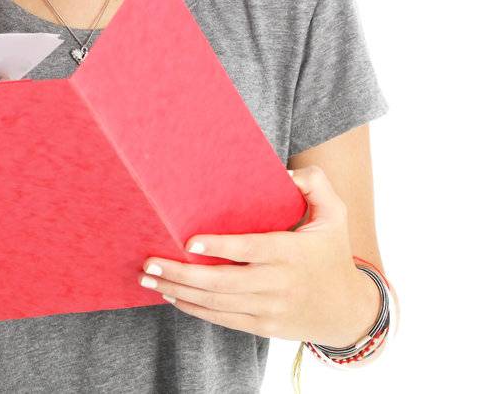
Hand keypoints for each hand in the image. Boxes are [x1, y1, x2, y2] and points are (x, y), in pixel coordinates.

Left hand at [137, 166, 380, 345]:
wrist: (348, 311)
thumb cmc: (333, 253)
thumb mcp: (335, 214)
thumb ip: (314, 184)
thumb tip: (284, 172)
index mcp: (292, 253)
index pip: (251, 250)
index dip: (220, 248)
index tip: (189, 241)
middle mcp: (278, 283)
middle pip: (223, 283)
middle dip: (182, 273)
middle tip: (149, 262)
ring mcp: (269, 309)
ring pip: (216, 304)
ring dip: (178, 291)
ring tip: (148, 277)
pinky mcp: (263, 326)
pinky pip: (222, 319)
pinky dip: (194, 309)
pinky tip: (171, 295)